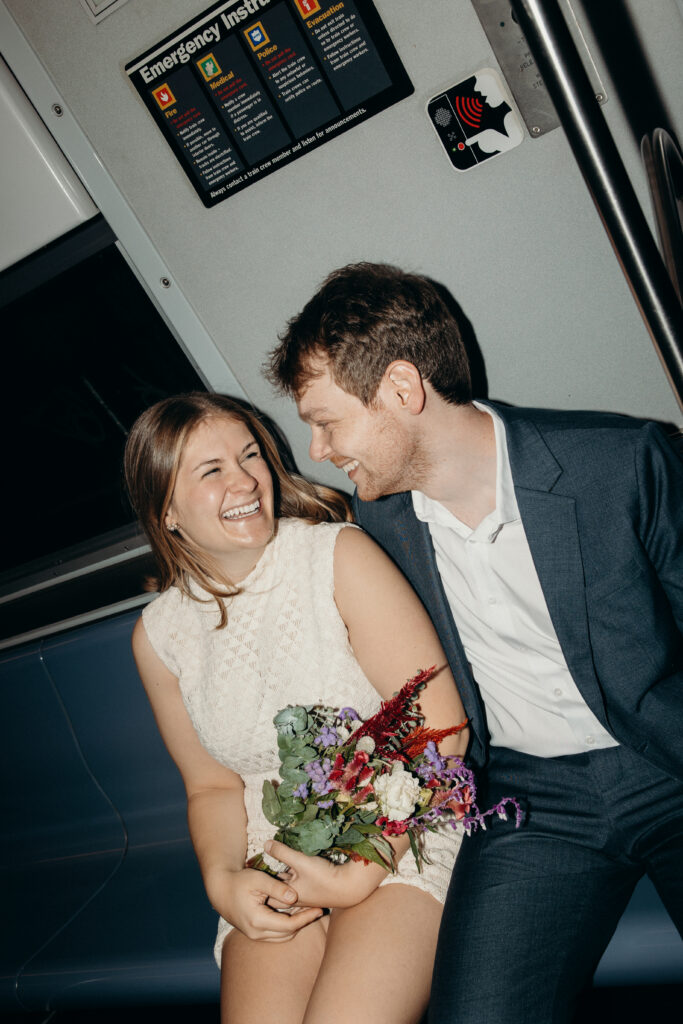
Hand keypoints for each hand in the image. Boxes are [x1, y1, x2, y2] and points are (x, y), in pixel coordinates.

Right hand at [206, 866, 322, 941]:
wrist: (220, 890)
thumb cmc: (239, 881)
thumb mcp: (258, 880)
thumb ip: (277, 888)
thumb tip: (295, 898)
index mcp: (258, 921)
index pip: (289, 925)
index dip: (306, 918)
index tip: (319, 909)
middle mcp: (256, 933)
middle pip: (288, 933)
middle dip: (304, 922)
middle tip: (317, 909)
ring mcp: (254, 936)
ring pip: (283, 936)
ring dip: (296, 925)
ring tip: (308, 910)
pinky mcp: (254, 933)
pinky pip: (276, 934)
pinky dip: (287, 926)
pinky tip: (294, 912)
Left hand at [264, 839, 387, 909]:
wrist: (350, 887)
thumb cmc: (323, 877)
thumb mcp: (300, 861)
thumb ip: (282, 852)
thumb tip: (265, 844)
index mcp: (288, 896)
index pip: (267, 893)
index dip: (259, 884)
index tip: (251, 873)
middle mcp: (295, 898)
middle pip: (277, 889)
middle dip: (270, 879)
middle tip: (260, 867)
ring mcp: (305, 895)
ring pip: (288, 884)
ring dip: (283, 875)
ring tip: (275, 863)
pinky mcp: (314, 888)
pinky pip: (298, 881)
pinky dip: (294, 874)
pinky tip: (294, 864)